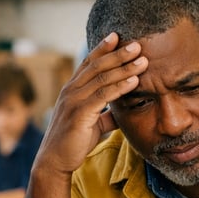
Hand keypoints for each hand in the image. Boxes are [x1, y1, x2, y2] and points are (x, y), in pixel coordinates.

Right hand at [35, 33, 148, 177]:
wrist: (55, 161)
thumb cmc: (73, 142)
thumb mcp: (93, 124)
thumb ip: (106, 115)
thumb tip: (121, 112)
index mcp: (73, 89)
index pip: (89, 63)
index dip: (103, 48)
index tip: (117, 36)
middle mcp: (71, 90)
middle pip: (97, 66)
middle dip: (118, 53)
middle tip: (138, 44)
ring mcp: (73, 101)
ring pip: (102, 78)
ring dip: (124, 68)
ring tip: (142, 60)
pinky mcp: (79, 113)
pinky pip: (103, 96)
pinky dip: (120, 87)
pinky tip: (134, 81)